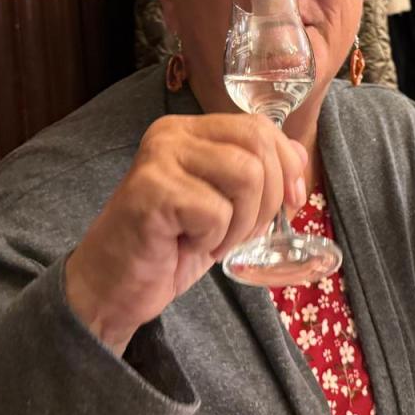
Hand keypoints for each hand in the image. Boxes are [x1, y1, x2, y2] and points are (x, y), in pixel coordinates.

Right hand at [65, 114, 306, 354]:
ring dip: (240, 223)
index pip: (259, 127)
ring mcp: (159, 159)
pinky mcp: (152, 191)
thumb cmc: (170, 246)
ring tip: (211, 240)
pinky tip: (185, 246)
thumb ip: (259, 175)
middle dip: (268, 200)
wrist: (114, 286)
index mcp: (190, 130)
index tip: (292, 202)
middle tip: (241, 233)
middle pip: (258, 147)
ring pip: (246, 176)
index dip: (288, 165)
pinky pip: (216, 212)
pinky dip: (213, 240)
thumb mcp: (226, 206)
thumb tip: (300, 159)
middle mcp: (172, 134)